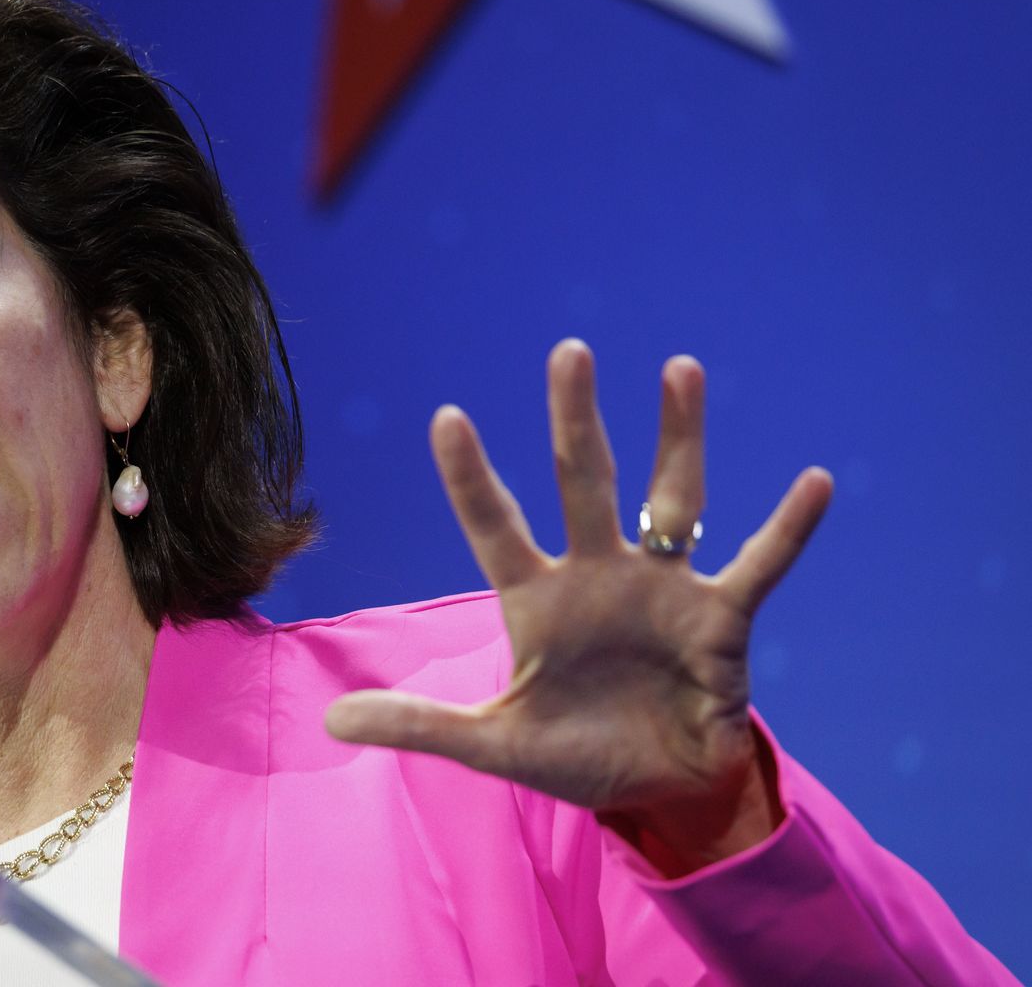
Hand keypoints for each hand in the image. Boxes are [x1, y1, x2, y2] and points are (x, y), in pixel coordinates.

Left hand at [325, 339, 832, 870]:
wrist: (660, 794)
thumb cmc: (576, 756)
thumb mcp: (492, 745)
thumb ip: (419, 725)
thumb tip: (329, 720)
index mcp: (537, 598)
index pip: (495, 524)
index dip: (472, 477)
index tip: (446, 416)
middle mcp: (599, 574)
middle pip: (581, 482)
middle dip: (574, 420)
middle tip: (568, 351)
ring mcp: (663, 589)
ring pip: (672, 497)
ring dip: (679, 437)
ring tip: (679, 368)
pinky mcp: (721, 619)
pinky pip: (760, 565)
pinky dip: (788, 529)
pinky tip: (816, 481)